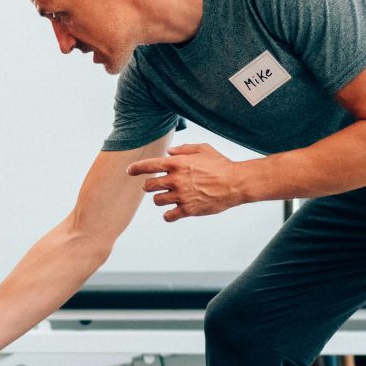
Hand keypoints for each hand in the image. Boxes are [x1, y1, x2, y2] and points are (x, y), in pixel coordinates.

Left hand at [127, 143, 243, 221]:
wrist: (235, 183)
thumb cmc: (221, 164)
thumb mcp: (203, 149)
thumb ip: (183, 149)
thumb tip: (168, 152)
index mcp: (177, 163)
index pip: (148, 166)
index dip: (136, 169)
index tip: (130, 171)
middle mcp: (175, 179)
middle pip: (148, 186)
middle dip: (149, 186)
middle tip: (156, 187)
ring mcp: (181, 196)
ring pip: (157, 201)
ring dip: (160, 199)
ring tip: (169, 197)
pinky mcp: (188, 210)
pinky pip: (168, 216)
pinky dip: (168, 215)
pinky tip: (173, 212)